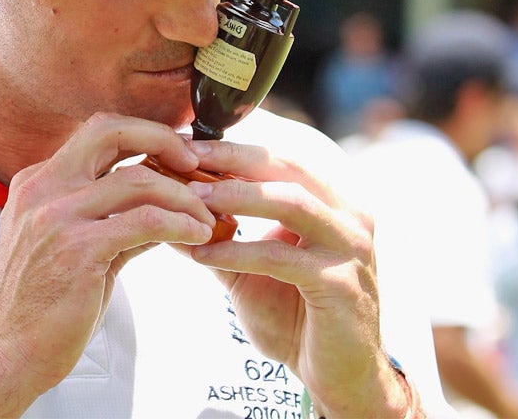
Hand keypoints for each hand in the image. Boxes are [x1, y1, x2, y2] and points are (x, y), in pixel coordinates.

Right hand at [0, 113, 215, 415]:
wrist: (6, 355)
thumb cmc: (38, 308)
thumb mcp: (72, 249)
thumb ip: (112, 222)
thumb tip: (162, 211)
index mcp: (37, 183)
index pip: (96, 135)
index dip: (142, 136)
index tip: (175, 156)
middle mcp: (42, 189)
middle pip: (109, 130)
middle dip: (161, 138)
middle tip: (194, 163)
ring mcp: (56, 216)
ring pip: (137, 178)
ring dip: (182, 196)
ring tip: (205, 218)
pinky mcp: (78, 248)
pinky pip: (145, 220)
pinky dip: (179, 224)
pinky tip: (196, 236)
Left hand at [183, 141, 411, 417]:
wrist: (337, 374)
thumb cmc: (295, 313)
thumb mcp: (250, 266)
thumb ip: (218, 235)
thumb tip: (167, 206)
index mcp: (332, 200)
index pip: (280, 156)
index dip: (233, 147)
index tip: (185, 143)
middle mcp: (349, 214)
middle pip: (288, 166)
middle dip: (232, 158)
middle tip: (185, 156)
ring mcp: (350, 247)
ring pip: (291, 202)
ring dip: (237, 195)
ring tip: (192, 198)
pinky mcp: (341, 285)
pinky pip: (282, 258)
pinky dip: (239, 252)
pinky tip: (202, 255)